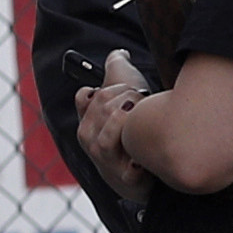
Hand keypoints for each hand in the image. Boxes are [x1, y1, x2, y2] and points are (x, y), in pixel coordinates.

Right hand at [70, 51, 149, 198]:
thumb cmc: (133, 133)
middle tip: (144, 106)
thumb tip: (119, 53)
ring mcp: (105, 160)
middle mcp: (90, 139)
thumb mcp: (124, 101)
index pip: (87, 95)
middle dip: (128, 99)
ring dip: (133, 122)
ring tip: (146, 122)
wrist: (143, 175)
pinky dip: (137, 160)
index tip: (128, 93)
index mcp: (87, 120)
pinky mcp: (125, 179)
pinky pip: (128, 167)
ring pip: (108, 133)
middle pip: (102, 107)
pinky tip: (146, 155)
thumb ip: (118, 73)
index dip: (111, 89)